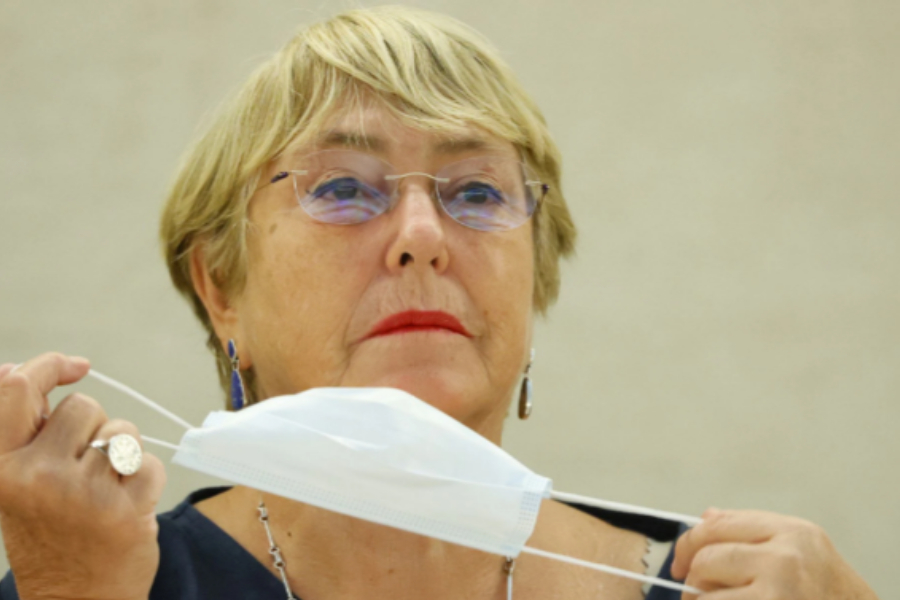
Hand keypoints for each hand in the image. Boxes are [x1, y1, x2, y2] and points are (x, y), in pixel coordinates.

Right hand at [0, 354, 166, 599]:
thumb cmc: (49, 537)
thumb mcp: (15, 484)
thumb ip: (20, 431)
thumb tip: (13, 367)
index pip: (17, 389)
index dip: (49, 366)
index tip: (76, 366)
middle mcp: (34, 476)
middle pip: (85, 407)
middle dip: (94, 428)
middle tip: (84, 470)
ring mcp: (80, 492)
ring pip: (122, 431)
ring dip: (123, 455)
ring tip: (104, 491)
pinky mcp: (123, 506)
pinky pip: (150, 462)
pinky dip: (146, 480)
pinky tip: (126, 508)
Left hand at [671, 508, 879, 598]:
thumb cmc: (830, 594)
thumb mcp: (803, 551)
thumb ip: (754, 533)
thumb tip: (706, 517)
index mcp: (791, 532)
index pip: (718, 524)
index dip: (689, 543)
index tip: (680, 562)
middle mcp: (785, 557)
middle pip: (707, 557)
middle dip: (694, 579)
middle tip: (696, 593)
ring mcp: (778, 590)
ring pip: (705, 594)